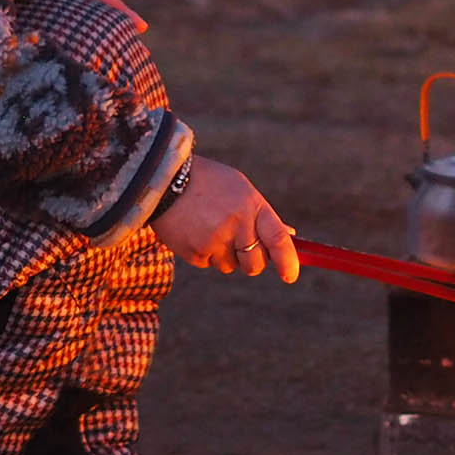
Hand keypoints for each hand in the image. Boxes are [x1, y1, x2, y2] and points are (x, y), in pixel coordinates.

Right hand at [150, 156, 300, 283]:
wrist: (164, 179)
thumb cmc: (208, 182)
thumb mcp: (240, 190)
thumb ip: (262, 215)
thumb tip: (290, 236)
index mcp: (252, 205)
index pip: (278, 240)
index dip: (289, 261)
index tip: (290, 276)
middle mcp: (236, 224)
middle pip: (255, 263)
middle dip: (252, 261)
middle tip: (242, 246)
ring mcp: (215, 241)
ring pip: (231, 266)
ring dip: (225, 255)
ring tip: (210, 227)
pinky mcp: (195, 253)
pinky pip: (209, 263)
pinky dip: (205, 252)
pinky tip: (195, 230)